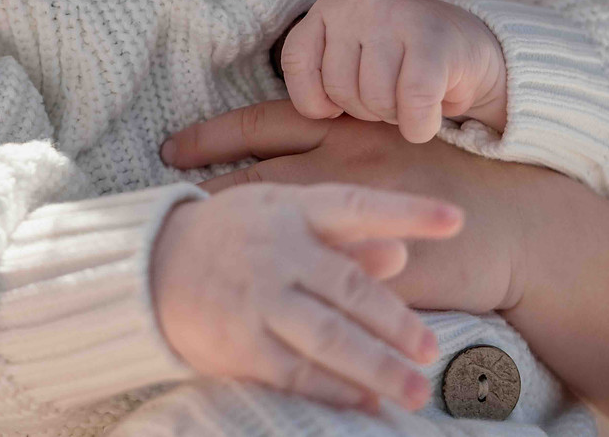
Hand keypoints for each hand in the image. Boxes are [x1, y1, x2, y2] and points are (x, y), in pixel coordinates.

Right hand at [151, 183, 461, 412]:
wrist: (153, 264)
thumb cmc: (235, 234)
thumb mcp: (284, 217)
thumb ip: (343, 237)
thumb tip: (399, 255)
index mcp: (293, 209)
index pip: (359, 206)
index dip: (408, 212)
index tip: (455, 218)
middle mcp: (279, 250)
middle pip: (350, 287)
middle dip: (396, 321)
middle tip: (431, 349)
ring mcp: (259, 297)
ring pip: (329, 335)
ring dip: (377, 365)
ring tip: (415, 389)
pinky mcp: (241, 341)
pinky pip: (297, 369)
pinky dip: (335, 388)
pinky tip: (366, 402)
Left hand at [162, 99, 538, 316]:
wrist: (519, 225)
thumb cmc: (461, 174)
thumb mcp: (398, 139)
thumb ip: (349, 142)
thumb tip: (299, 150)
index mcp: (346, 129)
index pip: (264, 124)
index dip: (213, 135)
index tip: (171, 146)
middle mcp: (341, 165)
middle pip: (252, 175)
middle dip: (203, 188)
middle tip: (157, 200)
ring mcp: (352, 220)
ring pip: (272, 229)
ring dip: (229, 241)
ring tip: (182, 256)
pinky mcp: (369, 271)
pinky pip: (311, 284)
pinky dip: (274, 292)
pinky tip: (242, 306)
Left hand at [280, 0, 506, 140]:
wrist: (468, 49)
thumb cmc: (397, 66)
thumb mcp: (348, 58)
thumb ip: (316, 78)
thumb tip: (291, 123)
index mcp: (330, 7)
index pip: (295, 61)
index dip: (313, 98)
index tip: (335, 107)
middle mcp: (359, 3)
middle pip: (338, 88)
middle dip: (364, 110)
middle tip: (389, 95)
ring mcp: (396, 15)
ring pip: (375, 99)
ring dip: (395, 117)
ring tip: (409, 97)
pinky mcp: (434, 40)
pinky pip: (413, 102)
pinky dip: (420, 125)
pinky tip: (429, 117)